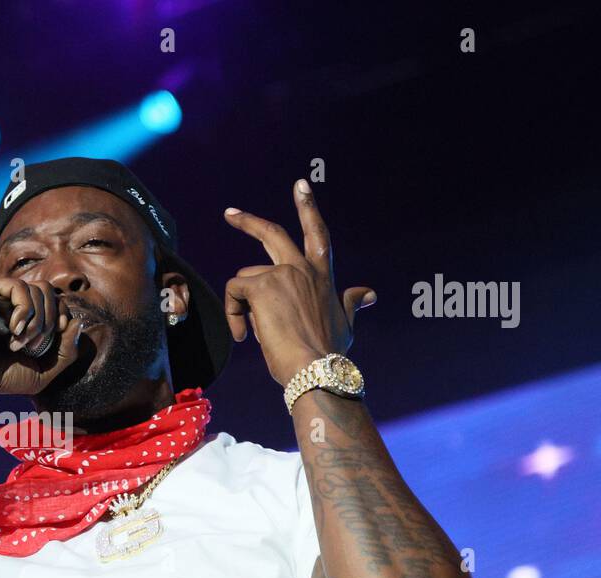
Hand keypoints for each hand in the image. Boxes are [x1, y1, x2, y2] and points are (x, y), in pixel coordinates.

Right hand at [0, 274, 84, 406]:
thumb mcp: (44, 371)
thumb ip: (67, 351)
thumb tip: (77, 322)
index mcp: (23, 312)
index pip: (54, 298)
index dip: (62, 314)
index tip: (58, 334)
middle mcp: (10, 298)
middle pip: (48, 290)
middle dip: (49, 321)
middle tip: (33, 346)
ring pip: (36, 289)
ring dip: (37, 321)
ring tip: (19, 344)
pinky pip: (17, 286)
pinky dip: (24, 309)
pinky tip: (13, 330)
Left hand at [221, 180, 376, 385]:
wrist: (316, 370)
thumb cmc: (329, 354)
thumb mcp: (346, 324)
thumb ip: (351, 302)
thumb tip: (371, 294)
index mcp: (323, 276)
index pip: (317, 233)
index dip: (308, 207)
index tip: (300, 184)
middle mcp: (303, 269)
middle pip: (272, 233)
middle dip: (248, 221)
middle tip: (230, 213)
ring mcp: (282, 274)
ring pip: (246, 281)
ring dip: (243, 306)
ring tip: (257, 333)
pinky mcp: (261, 286)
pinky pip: (234, 294)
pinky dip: (233, 315)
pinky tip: (244, 336)